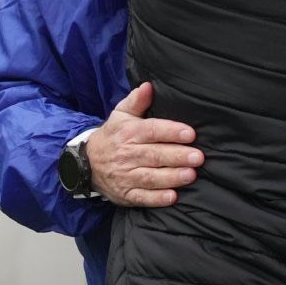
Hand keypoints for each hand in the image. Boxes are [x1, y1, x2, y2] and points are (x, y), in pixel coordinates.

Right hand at [85, 82, 202, 206]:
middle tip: (198, 157)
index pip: (152, 131)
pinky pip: (142, 197)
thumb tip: (149, 86)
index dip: (171, 131)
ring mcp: (125, 176)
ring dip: (171, 177)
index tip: (191, 133)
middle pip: (154, 155)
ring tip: (191, 175)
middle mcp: (126, 154)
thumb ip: (136, 101)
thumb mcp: (120, 115)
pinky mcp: (126, 194)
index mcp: (128, 133)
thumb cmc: (113, 136)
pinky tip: (172, 197)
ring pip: (150, 177)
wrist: (87, 163)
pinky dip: (157, 199)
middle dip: (177, 156)